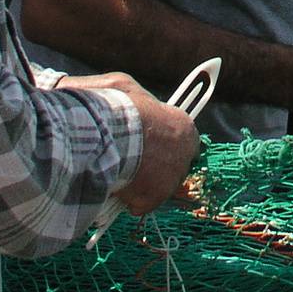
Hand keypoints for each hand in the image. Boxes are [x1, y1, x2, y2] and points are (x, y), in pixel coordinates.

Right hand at [61, 73, 200, 214]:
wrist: (108, 134)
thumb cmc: (117, 107)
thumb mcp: (123, 87)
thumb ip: (130, 97)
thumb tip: (117, 95)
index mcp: (184, 128)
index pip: (181, 139)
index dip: (164, 142)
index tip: (149, 143)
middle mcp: (185, 155)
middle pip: (171, 164)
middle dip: (153, 164)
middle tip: (129, 159)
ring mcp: (171, 179)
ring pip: (156, 185)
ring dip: (139, 182)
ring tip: (117, 172)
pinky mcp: (155, 198)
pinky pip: (142, 204)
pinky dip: (128, 199)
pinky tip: (114, 189)